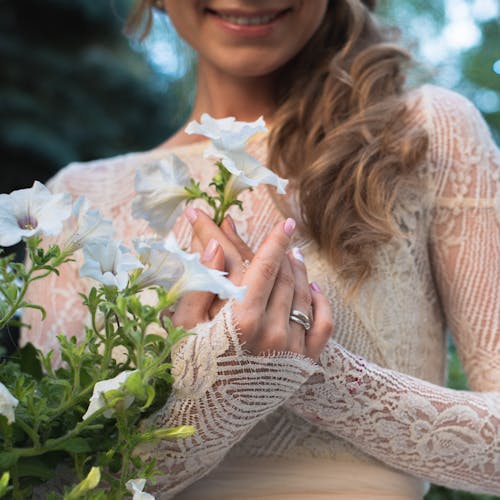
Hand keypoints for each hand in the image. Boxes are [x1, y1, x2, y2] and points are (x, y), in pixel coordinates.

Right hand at [170, 208, 332, 360]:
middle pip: (285, 278)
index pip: (265, 267)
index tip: (286, 221)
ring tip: (295, 257)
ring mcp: (292, 351)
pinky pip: (322, 326)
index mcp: (242, 321)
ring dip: (301, 272)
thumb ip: (200, 284)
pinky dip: (321, 303)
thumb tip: (215, 246)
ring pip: (304, 296)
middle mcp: (273, 334)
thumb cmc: (189, 370)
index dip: (276, 240)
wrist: (206, 419)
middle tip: (284, 239)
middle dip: (285, 254)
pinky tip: (314, 289)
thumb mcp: (183, 326)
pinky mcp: (303, 366)